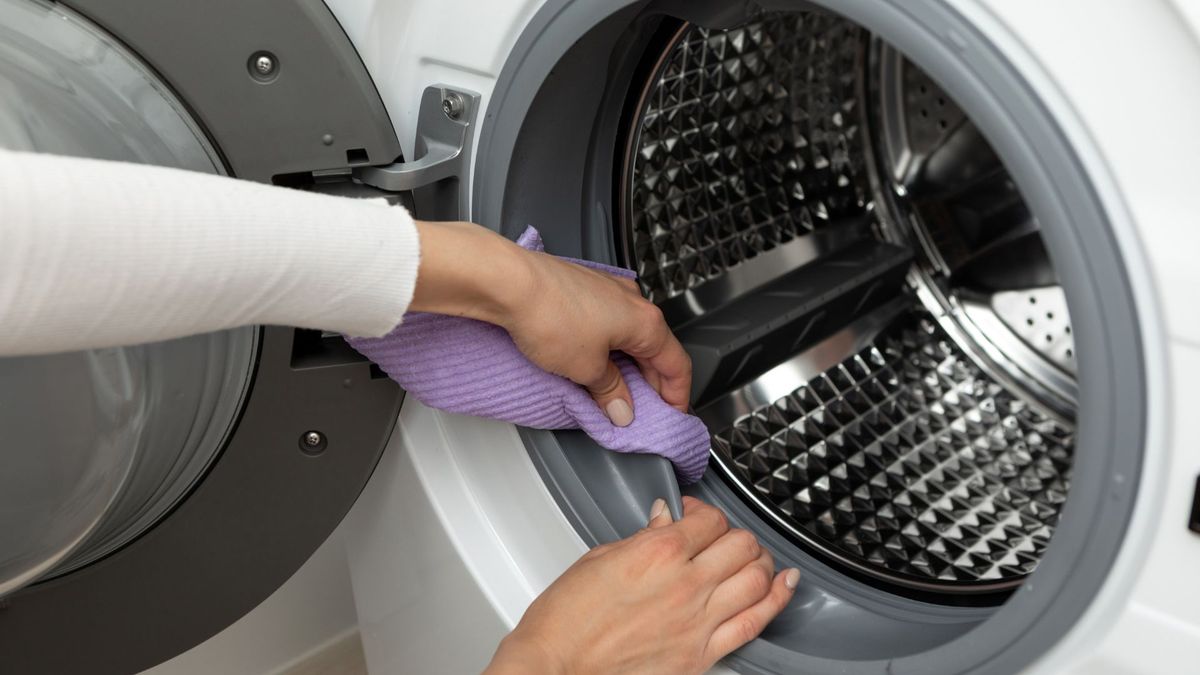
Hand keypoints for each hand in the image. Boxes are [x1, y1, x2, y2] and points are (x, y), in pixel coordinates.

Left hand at [408, 221, 691, 423]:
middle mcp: (631, 300)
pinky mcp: (582, 288)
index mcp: (645, 321)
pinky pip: (606, 324)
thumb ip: (609, 391)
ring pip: (629, 335)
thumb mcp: (585, 368)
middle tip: (642, 411)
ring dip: (625, 365)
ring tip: (611, 392)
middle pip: (655, 349)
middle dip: (651, 383)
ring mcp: (606, 290)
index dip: (678, 395)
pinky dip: (606, 347)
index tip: (673, 415)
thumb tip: (621, 408)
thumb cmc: (550, 315)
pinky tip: (590, 363)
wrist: (508, 281)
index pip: (677, 364)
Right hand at [484, 497, 799, 674]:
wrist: (554, 670)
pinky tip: (784, 583)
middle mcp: (684, 584)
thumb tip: (664, 520)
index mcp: (655, 552)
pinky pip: (754, 621)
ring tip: (754, 557)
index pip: (708, 519)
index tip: (693, 516)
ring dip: (760, 561)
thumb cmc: (564, 621)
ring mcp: (697, 622)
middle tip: (721, 538)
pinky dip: (776, 599)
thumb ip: (641, 538)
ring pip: (756, 577)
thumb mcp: (598, 560)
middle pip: (740, 544)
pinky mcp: (702, 655)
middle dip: (734, 534)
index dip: (704, 513)